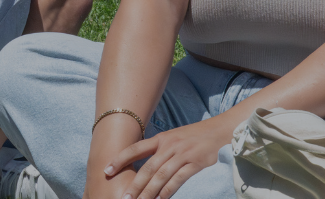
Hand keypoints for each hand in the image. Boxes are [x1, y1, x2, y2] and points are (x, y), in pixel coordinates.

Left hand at [102, 118, 228, 198]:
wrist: (217, 131)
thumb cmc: (191, 137)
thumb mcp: (171, 138)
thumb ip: (156, 149)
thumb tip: (138, 163)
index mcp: (160, 139)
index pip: (135, 149)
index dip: (120, 159)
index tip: (107, 170)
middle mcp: (169, 146)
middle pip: (148, 168)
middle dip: (135, 184)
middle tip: (124, 197)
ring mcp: (182, 155)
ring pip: (162, 176)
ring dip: (149, 191)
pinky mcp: (195, 163)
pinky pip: (179, 179)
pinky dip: (168, 190)